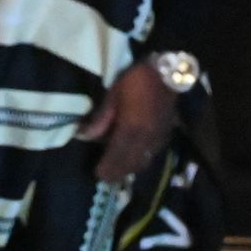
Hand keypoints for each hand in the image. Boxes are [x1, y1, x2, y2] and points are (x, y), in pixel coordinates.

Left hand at [76, 61, 177, 183]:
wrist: (167, 74)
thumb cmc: (135, 81)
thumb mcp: (113, 96)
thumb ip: (101, 119)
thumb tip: (84, 135)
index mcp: (131, 128)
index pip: (117, 155)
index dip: (107, 167)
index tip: (98, 174)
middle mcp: (146, 138)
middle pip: (130, 163)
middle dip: (117, 173)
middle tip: (105, 176)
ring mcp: (158, 138)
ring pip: (143, 162)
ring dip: (129, 169)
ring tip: (117, 170)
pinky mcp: (165, 135)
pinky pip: (151, 155)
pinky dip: (141, 160)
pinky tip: (133, 158)